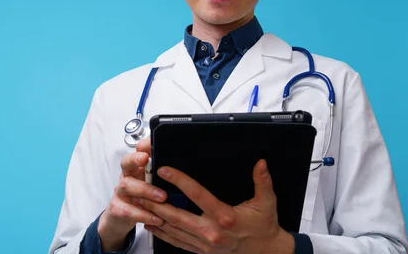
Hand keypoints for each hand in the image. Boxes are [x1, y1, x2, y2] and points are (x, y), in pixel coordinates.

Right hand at [97, 138, 166, 250]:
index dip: (142, 147)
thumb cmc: (143, 197)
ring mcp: (120, 192)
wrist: (121, 218)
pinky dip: (144, 215)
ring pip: (127, 185)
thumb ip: (165, 176)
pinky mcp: (117, 209)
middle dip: (135, 160)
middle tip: (146, 160)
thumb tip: (188, 168)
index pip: (136, 151)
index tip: (149, 147)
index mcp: (137, 168)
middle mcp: (127, 176)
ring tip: (163, 197)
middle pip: (126, 163)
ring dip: (146, 190)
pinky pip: (128, 210)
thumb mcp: (154, 184)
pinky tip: (157, 218)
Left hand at [141, 159, 293, 253]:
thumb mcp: (267, 202)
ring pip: (174, 230)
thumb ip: (262, 181)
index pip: (197, 195)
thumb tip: (261, 163)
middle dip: (157, 203)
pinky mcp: (202, 251)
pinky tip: (152, 225)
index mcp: (226, 217)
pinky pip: (177, 243)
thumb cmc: (265, 226)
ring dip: (155, 217)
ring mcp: (205, 244)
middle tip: (142, 189)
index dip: (179, 181)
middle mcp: (212, 232)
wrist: (267, 253)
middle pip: (177, 215)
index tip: (165, 170)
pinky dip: (162, 234)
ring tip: (140, 204)